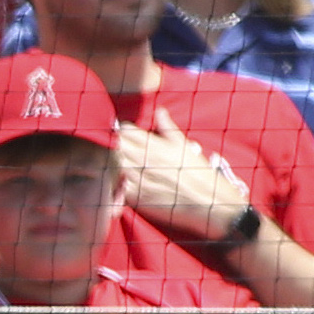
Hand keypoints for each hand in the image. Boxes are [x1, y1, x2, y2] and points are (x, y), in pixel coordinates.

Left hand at [118, 109, 249, 244]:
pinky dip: (110, 182)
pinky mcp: (133, 195)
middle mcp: (143, 158)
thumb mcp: (185, 146)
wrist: (206, 202)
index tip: (120, 136)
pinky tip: (113, 183)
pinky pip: (113, 185)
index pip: (124, 129)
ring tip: (110, 166)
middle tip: (112, 150)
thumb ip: (168, 128)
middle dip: (111, 146)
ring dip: (108, 163)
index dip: (119, 131)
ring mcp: (136, 176)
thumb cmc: (198, 173)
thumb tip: (159, 111)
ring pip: (110, 163)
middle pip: (114, 145)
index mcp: (154, 144)